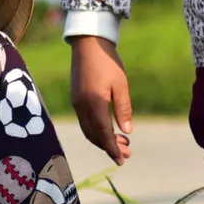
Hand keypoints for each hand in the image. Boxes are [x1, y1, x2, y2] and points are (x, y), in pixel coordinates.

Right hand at [69, 35, 132, 164]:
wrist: (88, 43)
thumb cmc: (108, 61)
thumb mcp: (121, 84)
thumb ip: (123, 108)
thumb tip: (127, 131)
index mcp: (94, 103)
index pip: (103, 133)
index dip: (112, 149)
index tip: (122, 160)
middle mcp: (82, 106)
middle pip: (94, 135)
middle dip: (109, 147)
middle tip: (127, 153)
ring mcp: (77, 103)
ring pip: (88, 130)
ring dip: (103, 139)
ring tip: (122, 142)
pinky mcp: (76, 99)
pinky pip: (85, 122)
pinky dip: (96, 130)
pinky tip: (108, 129)